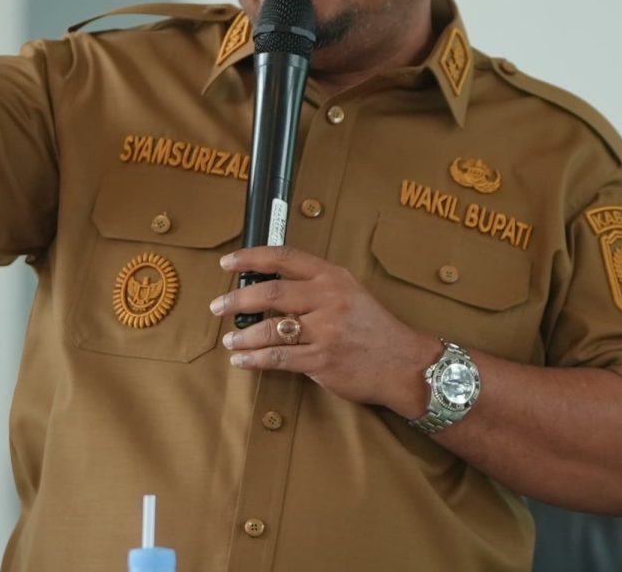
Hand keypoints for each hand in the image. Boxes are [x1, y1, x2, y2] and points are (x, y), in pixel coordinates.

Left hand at [212, 246, 439, 415]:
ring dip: (243, 335)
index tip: (228, 262)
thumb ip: (315, 287)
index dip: (251, 257)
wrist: (403, 363)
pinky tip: (241, 360)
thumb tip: (269, 286)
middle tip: (218, 306)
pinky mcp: (322, 360)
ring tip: (230, 339)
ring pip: (270, 328)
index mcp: (332, 277)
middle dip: (237, 299)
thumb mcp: (350, 293)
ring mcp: (325, 330)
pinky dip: (254, 359)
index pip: (285, 257)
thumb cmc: (373, 328)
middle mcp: (328, 298)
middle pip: (271, 292)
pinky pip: (279, 358)